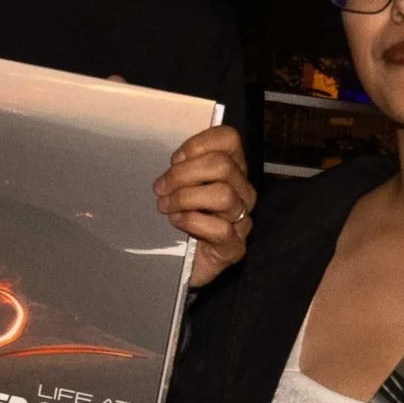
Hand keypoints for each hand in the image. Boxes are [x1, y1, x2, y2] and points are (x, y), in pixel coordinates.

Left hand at [153, 122, 255, 287]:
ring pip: (223, 195)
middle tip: (160, 188)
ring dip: (186, 198)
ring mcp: (242, 220)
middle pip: (222, 166)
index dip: (199, 144)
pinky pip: (220, 229)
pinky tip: (176, 223)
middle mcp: (243, 192)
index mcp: (232, 170)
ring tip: (166, 207)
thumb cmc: (179, 218)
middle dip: (184, 174)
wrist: (179, 263)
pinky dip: (192, 222)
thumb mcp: (178, 186)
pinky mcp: (235, 248)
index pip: (229, 139)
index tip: (174, 160)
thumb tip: (176, 162)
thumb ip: (181, 169)